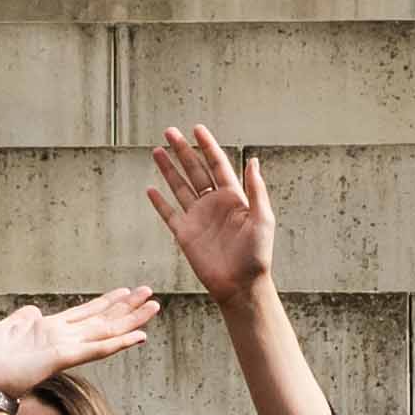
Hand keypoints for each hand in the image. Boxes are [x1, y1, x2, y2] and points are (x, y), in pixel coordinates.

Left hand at [0, 285, 157, 406]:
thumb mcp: (3, 331)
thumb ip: (21, 321)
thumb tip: (32, 310)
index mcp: (48, 331)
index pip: (83, 314)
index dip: (105, 303)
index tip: (124, 292)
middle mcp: (62, 340)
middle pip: (102, 321)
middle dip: (127, 308)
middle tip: (152, 296)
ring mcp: (64, 350)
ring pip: (106, 332)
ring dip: (131, 320)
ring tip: (154, 307)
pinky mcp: (62, 358)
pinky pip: (96, 350)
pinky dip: (119, 343)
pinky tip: (139, 335)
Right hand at [143, 125, 275, 299]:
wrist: (241, 286)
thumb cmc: (257, 255)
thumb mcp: (263, 219)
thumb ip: (256, 190)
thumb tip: (253, 160)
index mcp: (233, 197)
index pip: (217, 164)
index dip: (207, 146)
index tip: (197, 128)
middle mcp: (213, 203)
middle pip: (194, 170)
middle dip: (182, 150)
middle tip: (169, 131)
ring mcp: (198, 218)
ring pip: (179, 187)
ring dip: (168, 169)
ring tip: (157, 150)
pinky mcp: (185, 235)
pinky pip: (169, 214)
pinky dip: (159, 203)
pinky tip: (151, 189)